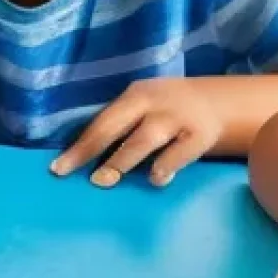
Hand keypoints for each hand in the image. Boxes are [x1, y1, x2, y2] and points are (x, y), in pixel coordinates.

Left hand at [51, 78, 223, 187]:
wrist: (219, 102)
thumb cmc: (167, 111)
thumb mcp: (143, 107)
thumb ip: (121, 126)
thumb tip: (83, 158)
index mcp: (134, 96)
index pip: (100, 122)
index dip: (79, 146)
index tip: (58, 168)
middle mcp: (153, 103)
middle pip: (115, 126)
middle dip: (91, 152)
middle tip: (74, 176)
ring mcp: (177, 118)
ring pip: (144, 139)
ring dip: (122, 160)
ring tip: (104, 181)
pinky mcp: (201, 135)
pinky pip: (180, 153)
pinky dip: (165, 166)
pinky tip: (155, 179)